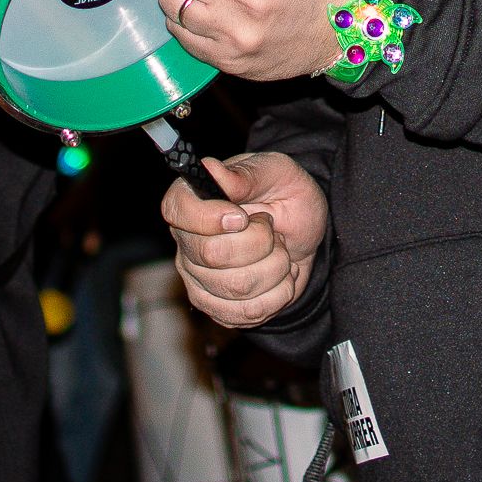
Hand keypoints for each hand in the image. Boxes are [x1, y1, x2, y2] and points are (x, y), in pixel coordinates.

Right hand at [163, 152, 326, 328]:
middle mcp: (186, 242)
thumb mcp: (277, 171)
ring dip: (275, 267)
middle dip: (259, 242)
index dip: (210, 218)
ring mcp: (198, 279)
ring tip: (279, 250)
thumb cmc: (285, 193)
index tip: (242, 216)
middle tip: (272, 228)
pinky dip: (279, 292)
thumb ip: (246, 173)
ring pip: (237, 287)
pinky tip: (279, 275)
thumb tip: (212, 169)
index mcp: (191, 200)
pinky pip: (249, 312)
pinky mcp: (218, 308)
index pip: (177, 211)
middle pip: (212, 255)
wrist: (304, 231)